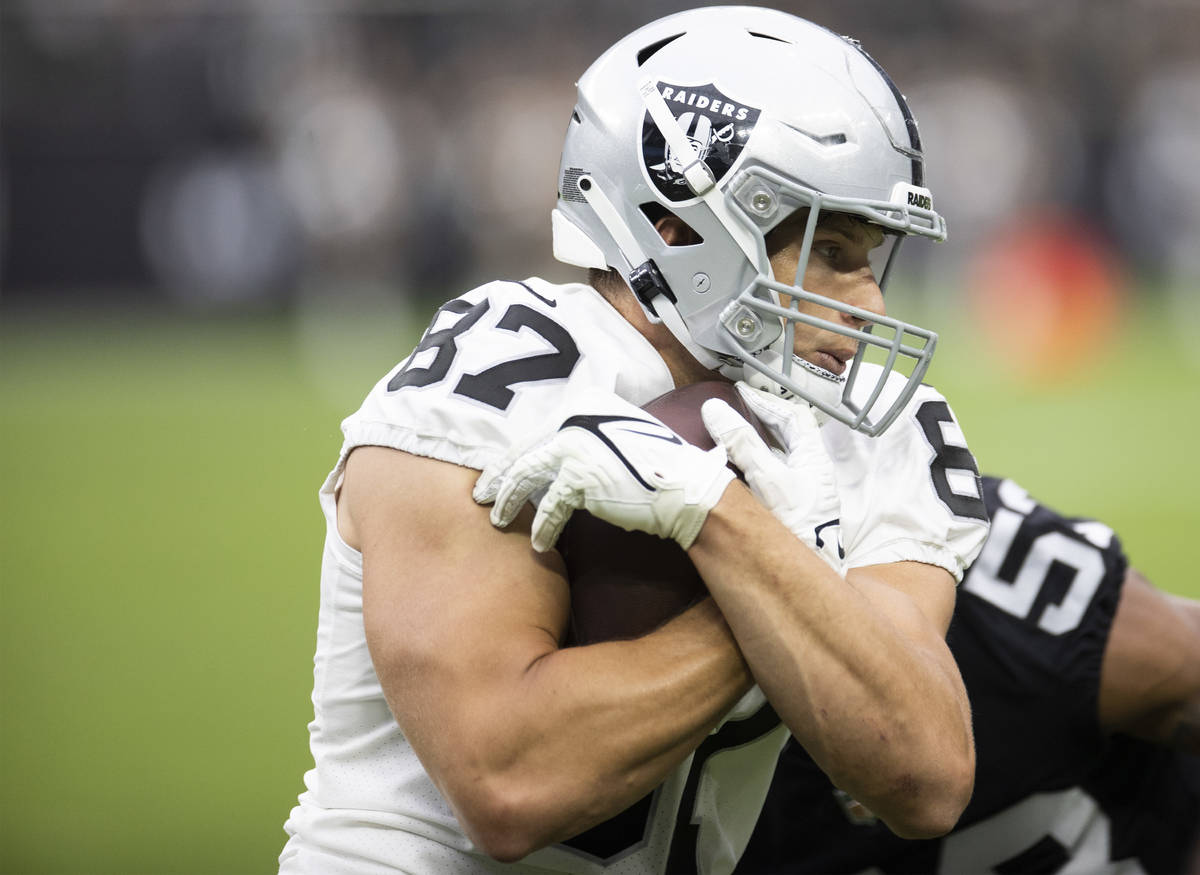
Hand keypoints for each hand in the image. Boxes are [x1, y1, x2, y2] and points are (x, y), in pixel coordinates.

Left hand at [474, 391, 735, 551]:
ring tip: (498, 519)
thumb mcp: (619, 435)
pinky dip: (543, 526)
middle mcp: (575, 417)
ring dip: (509, 500)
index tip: (501, 471)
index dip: (518, 454)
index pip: (540, 430)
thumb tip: (555, 458)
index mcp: (586, 403)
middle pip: (526, 449)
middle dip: (500, 476)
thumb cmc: (659, 467)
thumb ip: (588, 438)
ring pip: (527, 475)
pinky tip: (538, 542)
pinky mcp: (578, 477)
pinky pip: (550, 507)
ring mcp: (575, 445)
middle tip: (482, 495)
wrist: (684, 487)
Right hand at [700, 383, 843, 570]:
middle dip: (764, 418)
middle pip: (790, 434)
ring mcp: (806, 491)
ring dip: (760, 441)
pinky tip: (741, 469)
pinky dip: (758, 464)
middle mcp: (813, 471)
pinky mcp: (794, 509)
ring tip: (734, 432)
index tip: (742, 393)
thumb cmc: (794, 524)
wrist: (813, 571)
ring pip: (783, 456)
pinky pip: (776, 475)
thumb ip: (742, 443)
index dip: (767, 401)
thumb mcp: (767, 478)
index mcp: (814, 458)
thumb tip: (714, 408)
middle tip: (737, 408)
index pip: (793, 416)